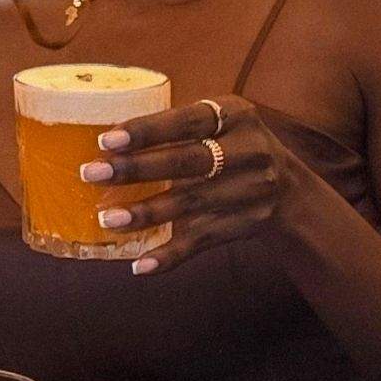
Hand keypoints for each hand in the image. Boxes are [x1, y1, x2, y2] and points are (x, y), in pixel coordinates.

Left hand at [81, 94, 307, 274]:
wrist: (289, 189)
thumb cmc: (228, 146)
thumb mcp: (217, 123)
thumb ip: (174, 126)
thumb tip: (99, 138)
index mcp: (236, 116)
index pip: (188, 120)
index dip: (147, 130)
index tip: (107, 140)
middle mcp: (248, 151)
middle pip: (188, 162)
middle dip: (137, 169)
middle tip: (92, 174)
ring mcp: (248, 191)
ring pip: (191, 203)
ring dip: (147, 213)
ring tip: (108, 219)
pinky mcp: (244, 225)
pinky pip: (202, 241)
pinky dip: (170, 255)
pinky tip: (140, 265)